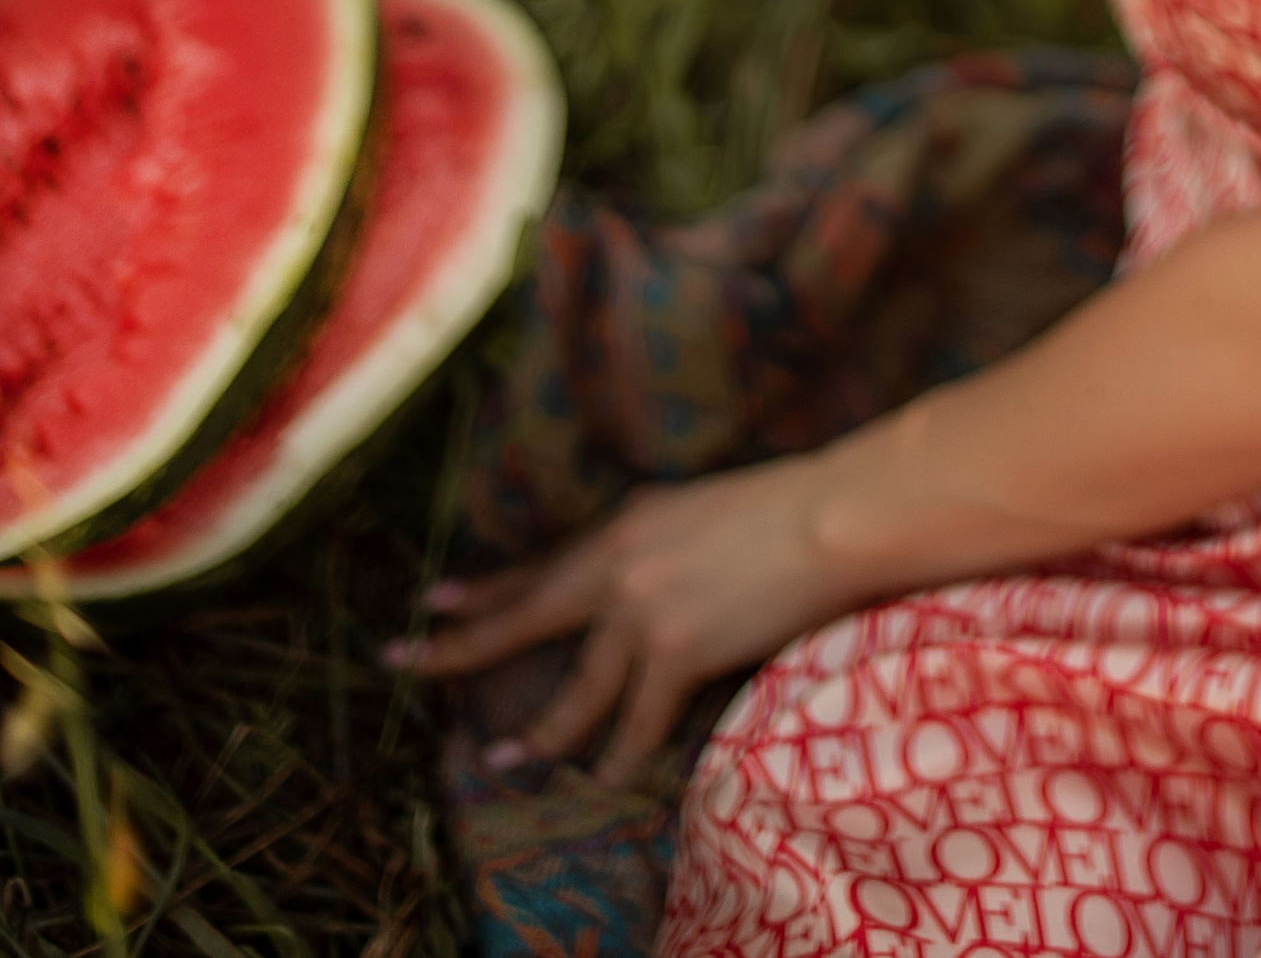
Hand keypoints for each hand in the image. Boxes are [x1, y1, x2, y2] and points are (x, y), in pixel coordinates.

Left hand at [387, 456, 860, 781]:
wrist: (831, 516)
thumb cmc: (785, 506)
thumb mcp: (698, 510)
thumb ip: (659, 543)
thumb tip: (643, 578)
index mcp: (624, 522)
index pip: (541, 563)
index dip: (488, 585)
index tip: (439, 597)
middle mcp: (618, 563)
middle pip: (524, 614)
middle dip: (462, 642)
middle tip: (405, 658)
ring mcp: (643, 610)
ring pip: (576, 689)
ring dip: (540, 731)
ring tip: (507, 760)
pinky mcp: (677, 651)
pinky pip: (635, 721)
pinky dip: (619, 753)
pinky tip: (602, 777)